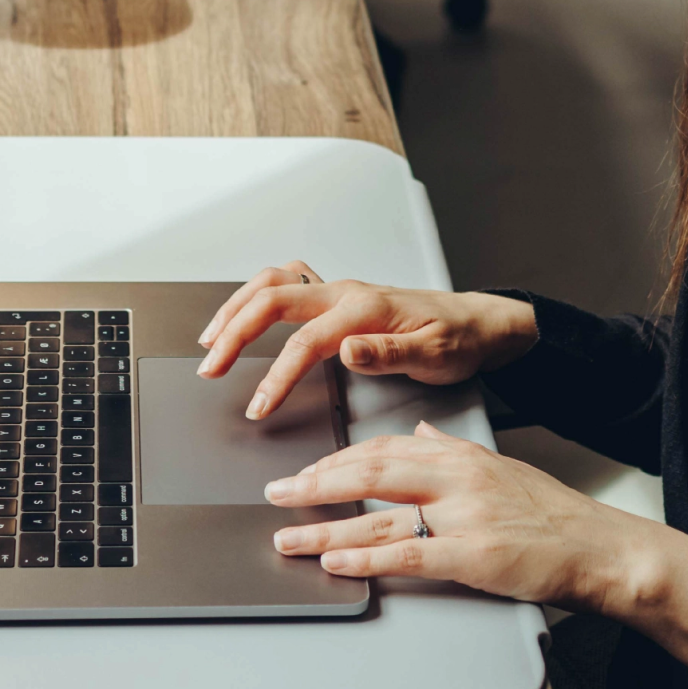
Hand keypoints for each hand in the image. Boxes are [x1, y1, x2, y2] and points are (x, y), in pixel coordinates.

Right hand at [197, 260, 536, 418]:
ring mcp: (339, 290)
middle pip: (273, 300)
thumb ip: (388, 353)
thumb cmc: (457, 340)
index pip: (305, 341)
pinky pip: (287, 282)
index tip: (257, 406)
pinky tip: (243, 312)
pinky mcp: (339, 296)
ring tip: (211, 338)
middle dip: (234, 332)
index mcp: (365, 309)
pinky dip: (256, 294)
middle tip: (210, 367)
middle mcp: (346, 292)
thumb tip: (347, 349)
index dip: (275, 376)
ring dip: (236, 307)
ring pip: (273, 283)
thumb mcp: (434, 355)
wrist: (477, 322)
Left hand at [267, 422, 687, 682]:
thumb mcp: (501, 466)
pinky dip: (364, 557)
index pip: (383, 448)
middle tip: (276, 495)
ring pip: (377, 513)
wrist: (599, 547)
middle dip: (315, 485)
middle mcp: (456, 477)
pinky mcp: (471, 555)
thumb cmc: (553, 514)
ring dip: (323, 527)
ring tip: (286, 538)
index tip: (304, 471)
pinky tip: (334, 562)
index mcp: (461, 453)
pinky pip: (405, 553)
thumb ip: (454, 448)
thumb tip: (422, 428)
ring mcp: (463, 515)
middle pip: (368, 472)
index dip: (335, 460)